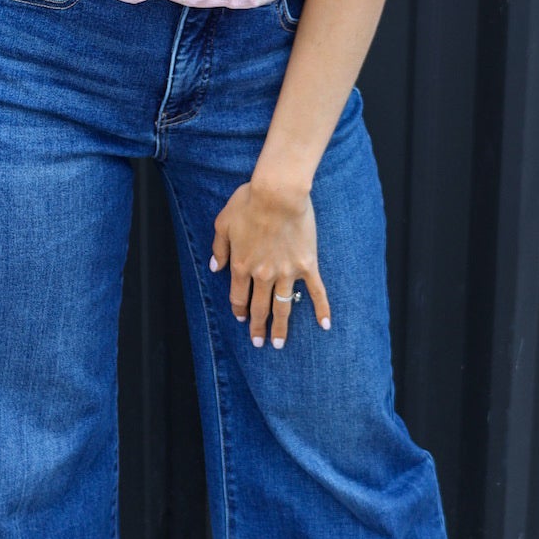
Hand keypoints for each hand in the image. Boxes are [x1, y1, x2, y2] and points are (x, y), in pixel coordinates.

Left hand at [209, 178, 331, 347]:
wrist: (278, 194)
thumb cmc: (249, 202)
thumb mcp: (223, 223)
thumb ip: (219, 248)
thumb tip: (214, 267)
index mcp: (241, 265)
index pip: (238, 296)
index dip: (239, 309)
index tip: (241, 318)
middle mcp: (263, 275)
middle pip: (259, 308)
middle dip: (257, 327)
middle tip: (259, 343)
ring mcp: (286, 272)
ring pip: (283, 307)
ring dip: (280, 328)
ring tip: (279, 344)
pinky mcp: (306, 265)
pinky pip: (316, 291)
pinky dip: (321, 309)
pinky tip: (325, 325)